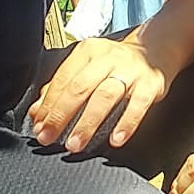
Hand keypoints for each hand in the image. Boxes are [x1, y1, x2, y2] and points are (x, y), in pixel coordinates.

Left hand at [28, 35, 167, 151]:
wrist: (156, 49)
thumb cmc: (115, 63)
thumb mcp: (88, 67)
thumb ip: (62, 88)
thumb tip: (37, 112)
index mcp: (88, 52)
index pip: (63, 79)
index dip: (49, 105)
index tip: (39, 126)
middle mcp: (108, 58)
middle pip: (80, 87)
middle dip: (61, 115)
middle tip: (49, 137)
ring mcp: (130, 70)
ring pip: (105, 96)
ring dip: (88, 122)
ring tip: (75, 143)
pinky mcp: (151, 84)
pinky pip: (138, 105)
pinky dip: (126, 123)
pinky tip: (116, 139)